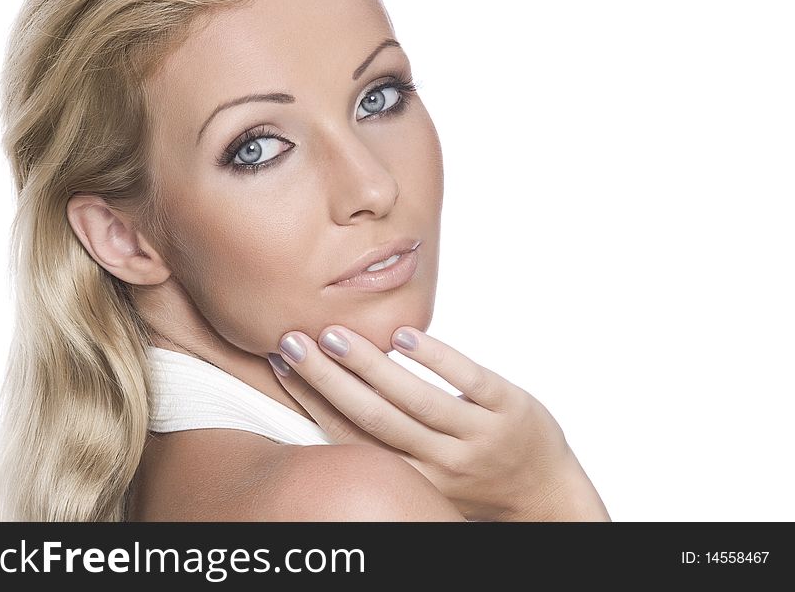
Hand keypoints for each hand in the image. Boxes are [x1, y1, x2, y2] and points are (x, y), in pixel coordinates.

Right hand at [268, 325, 609, 521]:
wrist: (548, 496)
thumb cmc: (475, 480)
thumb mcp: (427, 474)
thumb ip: (387, 445)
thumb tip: (330, 400)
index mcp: (413, 478)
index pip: (351, 439)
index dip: (312, 399)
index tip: (282, 362)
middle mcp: (442, 464)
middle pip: (374, 419)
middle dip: (328, 378)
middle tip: (293, 340)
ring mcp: (478, 438)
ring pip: (415, 402)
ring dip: (370, 366)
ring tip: (334, 334)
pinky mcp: (511, 411)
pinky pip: (471, 383)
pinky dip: (437, 359)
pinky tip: (405, 334)